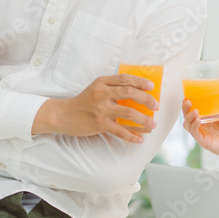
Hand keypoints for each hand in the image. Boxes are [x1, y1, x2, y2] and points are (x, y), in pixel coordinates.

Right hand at [33, 73, 158, 143]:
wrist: (62, 115)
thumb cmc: (82, 102)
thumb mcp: (95, 89)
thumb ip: (112, 89)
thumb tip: (136, 94)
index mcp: (101, 82)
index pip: (125, 78)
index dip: (140, 81)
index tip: (151, 87)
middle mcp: (101, 93)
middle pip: (130, 93)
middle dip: (146, 99)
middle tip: (155, 106)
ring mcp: (100, 109)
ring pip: (128, 112)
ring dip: (144, 119)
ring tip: (152, 123)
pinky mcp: (99, 124)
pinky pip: (120, 131)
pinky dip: (132, 136)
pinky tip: (139, 139)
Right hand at [182, 94, 218, 172]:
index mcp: (206, 116)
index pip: (193, 107)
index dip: (188, 102)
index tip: (188, 95)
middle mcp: (201, 124)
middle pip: (187, 115)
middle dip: (185, 108)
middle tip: (188, 102)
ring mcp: (201, 132)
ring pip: (187, 124)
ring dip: (188, 117)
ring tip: (195, 111)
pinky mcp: (202, 140)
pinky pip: (194, 132)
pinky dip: (194, 125)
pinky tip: (198, 120)